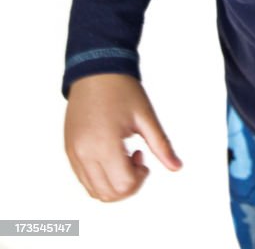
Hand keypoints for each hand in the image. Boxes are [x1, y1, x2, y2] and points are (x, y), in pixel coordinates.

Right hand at [64, 73, 181, 201]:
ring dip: (113, 183)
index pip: (123, 185)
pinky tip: (111, 153)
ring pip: (94, 190)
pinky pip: (83, 178)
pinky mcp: (69, 149)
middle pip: (108, 194)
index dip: (140, 178)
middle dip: (128, 185)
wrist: (96, 68)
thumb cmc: (122, 89)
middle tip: (137, 159)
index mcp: (104, 144)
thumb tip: (177, 167)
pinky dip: (100, 176)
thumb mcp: (146, 116)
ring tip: (123, 155)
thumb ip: (161, 145)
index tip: (144, 157)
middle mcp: (84, 153)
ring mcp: (74, 152)